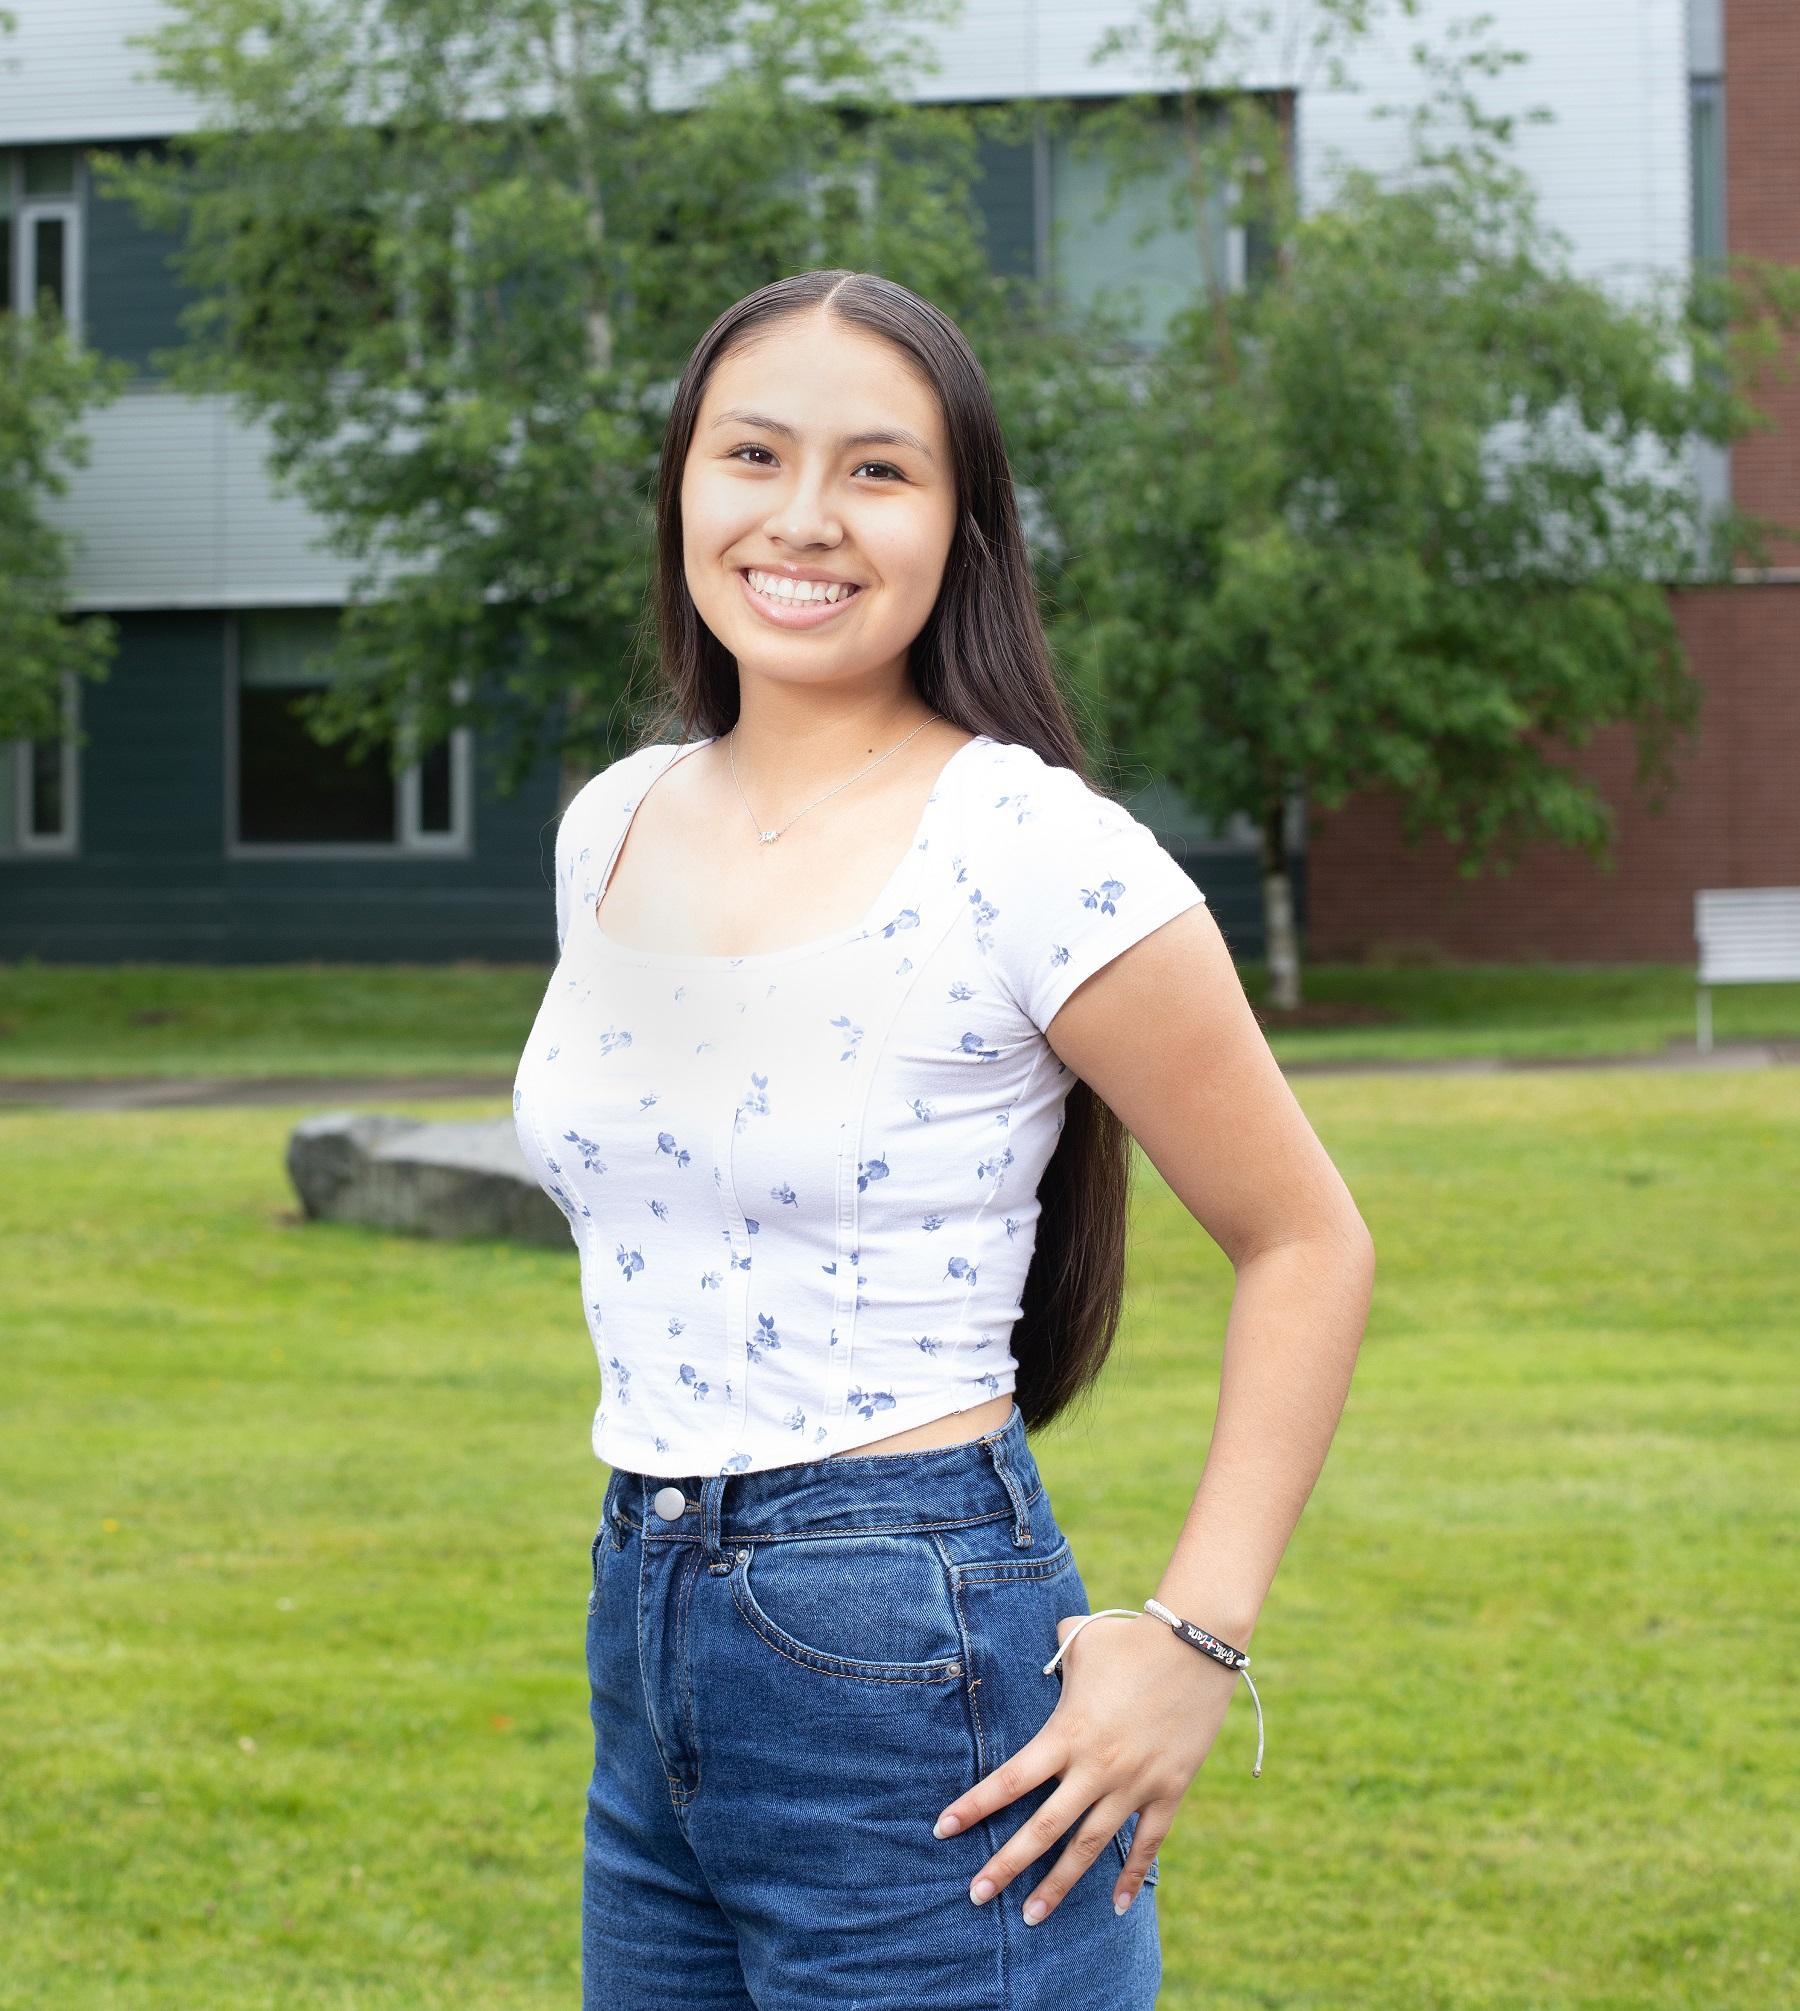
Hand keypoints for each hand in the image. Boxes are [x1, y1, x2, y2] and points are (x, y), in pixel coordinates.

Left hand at [931, 1610, 1240, 1920]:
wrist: (1196, 1644)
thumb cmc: (1131, 1638)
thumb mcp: (1081, 1639)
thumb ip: (1056, 1651)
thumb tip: (1049, 1640)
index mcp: (1066, 1733)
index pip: (1010, 1780)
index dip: (974, 1806)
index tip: (942, 1829)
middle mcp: (1095, 1767)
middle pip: (1042, 1828)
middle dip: (1006, 1865)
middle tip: (976, 1895)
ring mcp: (1133, 1784)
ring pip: (1088, 1847)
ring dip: (1058, 1884)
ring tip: (1032, 1917)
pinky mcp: (1168, 1790)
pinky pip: (1147, 1844)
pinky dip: (1131, 1876)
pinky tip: (1116, 1907)